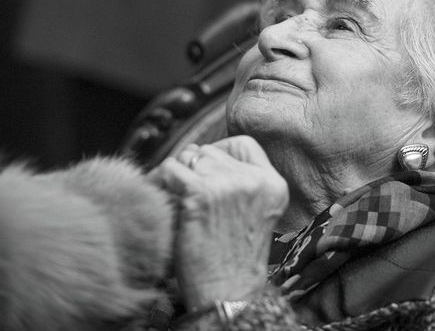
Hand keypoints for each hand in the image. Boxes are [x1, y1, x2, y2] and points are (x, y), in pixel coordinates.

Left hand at [147, 135, 288, 308]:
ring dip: (177, 175)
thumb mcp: (257, 213)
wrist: (226, 291)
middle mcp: (254, 180)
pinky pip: (171, 169)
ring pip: (189, 157)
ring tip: (176, 199)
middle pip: (212, 151)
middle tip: (186, 191)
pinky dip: (162, 182)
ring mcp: (228, 185)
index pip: (244, 144)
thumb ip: (243, 182)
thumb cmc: (233, 256)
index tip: (208, 169)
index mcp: (273, 184)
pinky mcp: (201, 193)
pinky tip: (166, 200)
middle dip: (195, 168)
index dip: (221, 151)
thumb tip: (203, 153)